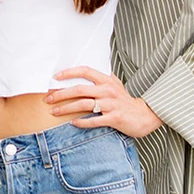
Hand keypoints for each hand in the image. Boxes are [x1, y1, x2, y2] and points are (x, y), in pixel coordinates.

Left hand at [44, 66, 162, 137]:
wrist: (145, 116)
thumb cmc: (126, 101)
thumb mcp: (115, 85)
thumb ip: (102, 78)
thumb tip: (84, 71)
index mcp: (107, 80)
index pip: (85, 71)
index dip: (69, 73)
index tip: (55, 77)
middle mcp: (108, 90)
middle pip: (80, 89)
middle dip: (61, 94)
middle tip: (48, 98)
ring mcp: (111, 104)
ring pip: (84, 104)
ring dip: (66, 108)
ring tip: (54, 111)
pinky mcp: (114, 118)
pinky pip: (94, 120)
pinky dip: (82, 122)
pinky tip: (73, 123)